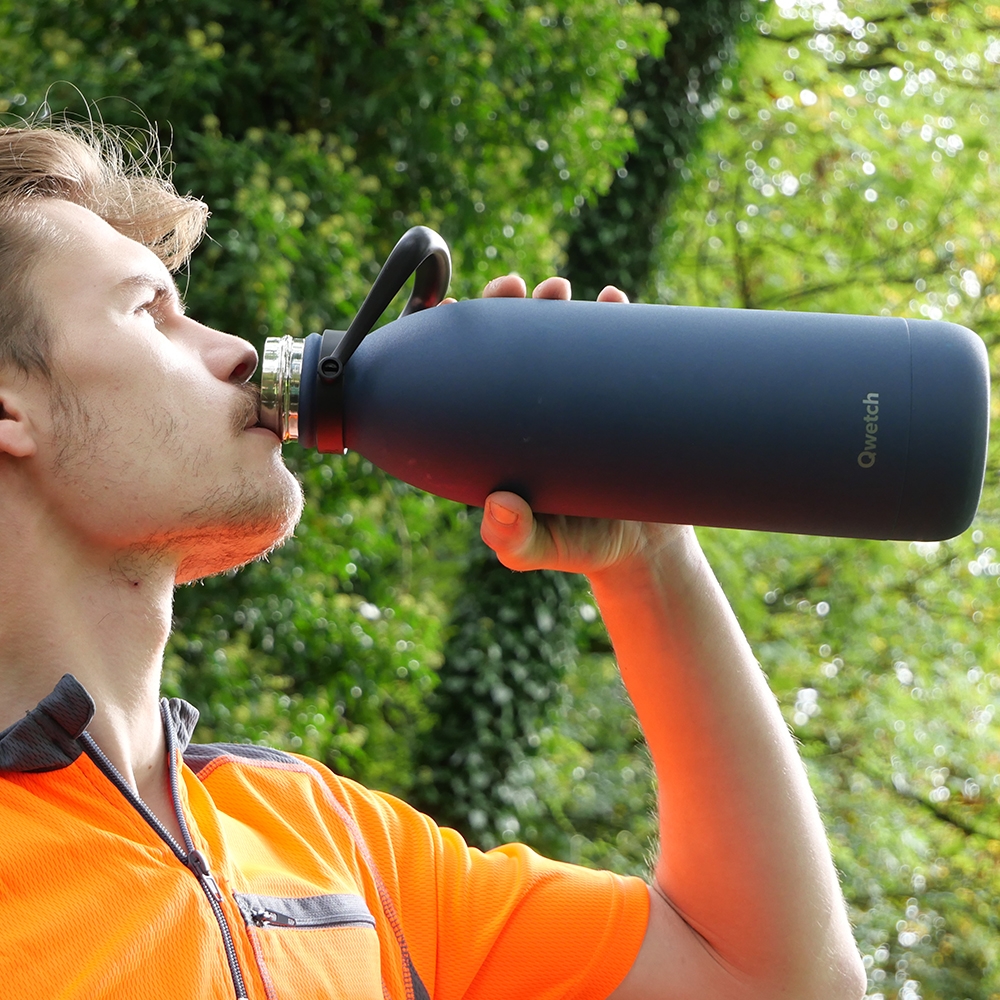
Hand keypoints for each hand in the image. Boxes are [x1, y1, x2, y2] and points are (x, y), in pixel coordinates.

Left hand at [460, 274, 690, 578]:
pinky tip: (612, 301)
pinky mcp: (623, 396)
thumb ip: (514, 538)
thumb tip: (499, 506)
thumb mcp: (537, 548)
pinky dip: (615, 319)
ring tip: (559, 289)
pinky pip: (616, 348)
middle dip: (506, 308)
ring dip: (555, 304)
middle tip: (512, 288)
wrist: (643, 549)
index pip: (470, 379)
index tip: (447, 309)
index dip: (454, 343)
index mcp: (500, 434)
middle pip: (512, 345)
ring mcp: (579, 398)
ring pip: (560, 337)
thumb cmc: (577, 546)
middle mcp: (534, 408)